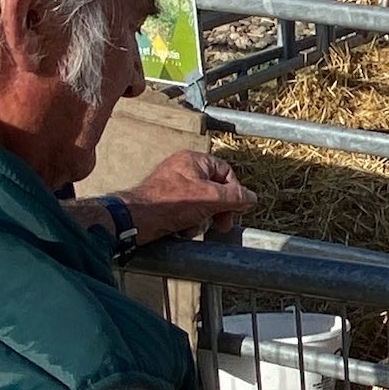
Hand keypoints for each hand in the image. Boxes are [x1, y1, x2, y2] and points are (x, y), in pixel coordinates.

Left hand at [119, 150, 256, 239]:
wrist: (136, 220)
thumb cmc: (170, 203)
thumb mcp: (210, 198)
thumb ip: (235, 197)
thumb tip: (252, 198)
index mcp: (194, 160)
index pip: (226, 172)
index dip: (234, 192)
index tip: (236, 209)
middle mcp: (184, 169)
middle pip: (215, 189)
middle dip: (219, 209)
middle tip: (222, 224)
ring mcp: (174, 186)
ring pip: (202, 203)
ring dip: (203, 219)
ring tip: (194, 227)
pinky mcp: (166, 202)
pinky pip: (188, 211)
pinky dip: (189, 222)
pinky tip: (183, 230)